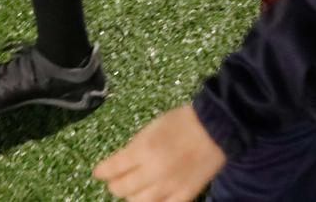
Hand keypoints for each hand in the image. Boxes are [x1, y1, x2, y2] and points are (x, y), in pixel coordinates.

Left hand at [93, 105, 226, 200]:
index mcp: (143, 149)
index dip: (102, 171)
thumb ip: (135, 147)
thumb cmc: (182, 122)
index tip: (99, 172)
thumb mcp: (151, 127)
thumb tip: (120, 162)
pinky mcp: (184, 195)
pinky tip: (152, 198)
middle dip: (115, 184)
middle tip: (116, 180)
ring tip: (134, 190)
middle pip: (121, 189)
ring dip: (131, 196)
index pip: (112, 168)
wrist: (215, 129)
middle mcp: (153, 171)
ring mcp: (169, 186)